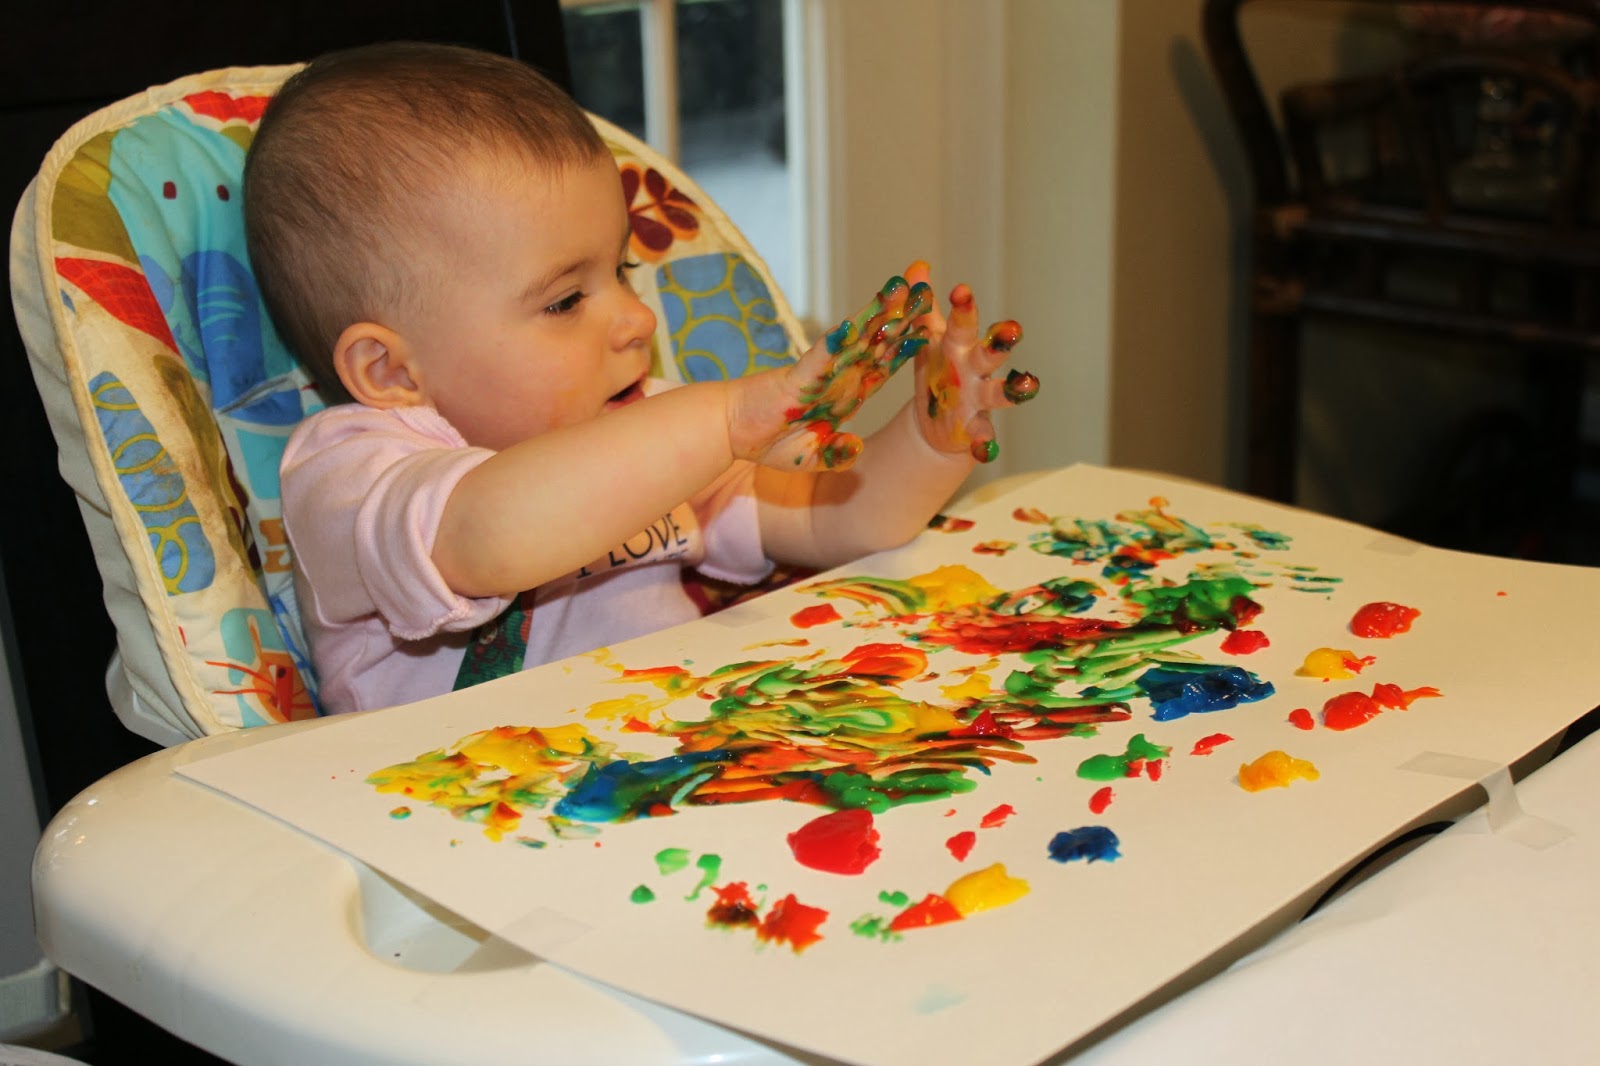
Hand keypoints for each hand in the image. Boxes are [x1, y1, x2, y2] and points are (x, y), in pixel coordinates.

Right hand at [727, 274, 931, 470]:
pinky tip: (857, 323)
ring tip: (902, 289)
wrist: (731, 432)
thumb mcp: (811, 458)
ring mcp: (820, 374)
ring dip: (879, 315)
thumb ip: (838, 455)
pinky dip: (838, 341)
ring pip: (856, 340)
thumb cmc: (768, 441)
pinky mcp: (799, 377)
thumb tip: (858, 447)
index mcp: (845, 395)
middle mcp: (838, 378)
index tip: (932, 328)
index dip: (907, 347)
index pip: (883, 367)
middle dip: (902, 318)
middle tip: (926, 289)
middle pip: (877, 344)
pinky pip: (822, 357)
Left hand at [905, 261, 1036, 462]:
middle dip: (1000, 342)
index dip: (964, 308)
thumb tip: (917, 267)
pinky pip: (983, 438)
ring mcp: (978, 400)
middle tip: (1012, 329)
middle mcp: (974, 370)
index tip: (961, 290)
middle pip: (990, 354)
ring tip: (1027, 385)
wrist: (935, 419)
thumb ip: (923, 306)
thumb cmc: (936, 369)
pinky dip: (985, 444)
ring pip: (999, 393)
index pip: (963, 323)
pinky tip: (984, 452)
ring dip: (1014, 389)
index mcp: (959, 346)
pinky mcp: (974, 429)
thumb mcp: (926, 338)